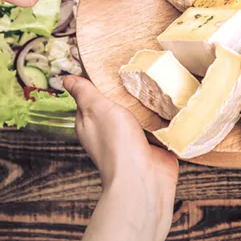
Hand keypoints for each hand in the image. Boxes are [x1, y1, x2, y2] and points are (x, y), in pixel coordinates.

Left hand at [63, 76, 178, 200]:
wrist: (144, 179)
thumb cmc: (116, 144)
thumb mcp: (96, 109)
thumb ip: (84, 92)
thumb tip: (67, 78)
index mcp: (92, 122)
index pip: (93, 95)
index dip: (102, 79)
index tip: (114, 61)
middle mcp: (112, 131)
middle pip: (121, 102)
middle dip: (131, 89)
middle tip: (143, 68)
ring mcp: (134, 138)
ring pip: (143, 113)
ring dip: (152, 102)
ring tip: (160, 81)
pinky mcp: (155, 144)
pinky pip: (161, 125)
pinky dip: (167, 117)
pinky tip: (174, 102)